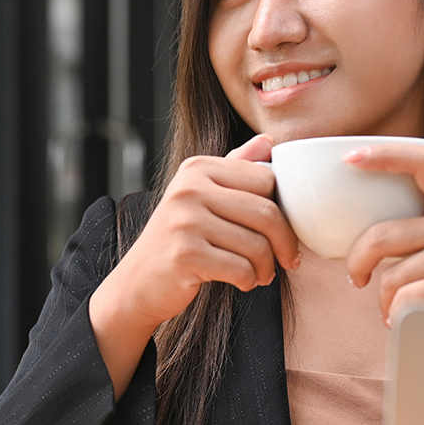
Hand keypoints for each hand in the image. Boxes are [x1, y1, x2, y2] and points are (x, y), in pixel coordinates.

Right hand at [89, 134, 299, 397]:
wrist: (137, 283)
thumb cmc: (178, 240)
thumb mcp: (201, 197)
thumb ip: (235, 168)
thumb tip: (269, 141)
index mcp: (198, 168)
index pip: (267, 178)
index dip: (283, 207)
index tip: (283, 230)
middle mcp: (189, 189)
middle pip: (267, 212)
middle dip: (285, 243)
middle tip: (286, 260)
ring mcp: (185, 221)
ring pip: (258, 245)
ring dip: (267, 267)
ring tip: (261, 274)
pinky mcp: (185, 255)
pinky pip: (241, 269)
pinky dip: (249, 281)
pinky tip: (243, 282)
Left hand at [342, 142, 423, 326]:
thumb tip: (362, 236)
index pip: (422, 162)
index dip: (384, 154)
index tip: (351, 157)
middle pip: (382, 235)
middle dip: (356, 262)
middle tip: (357, 278)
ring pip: (389, 277)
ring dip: (384, 302)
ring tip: (398, 310)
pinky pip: (403, 302)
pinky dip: (396, 318)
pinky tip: (411, 322)